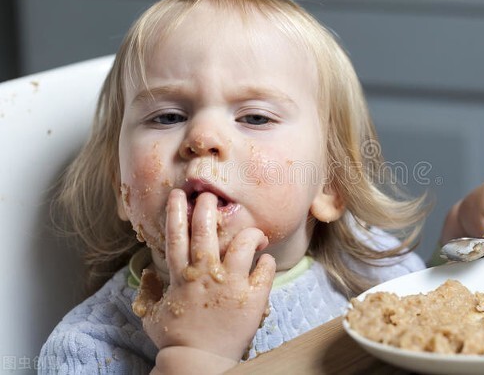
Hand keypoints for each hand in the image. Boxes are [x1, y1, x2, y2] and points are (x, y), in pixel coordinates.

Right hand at [136, 189, 275, 366]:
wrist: (198, 362)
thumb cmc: (175, 340)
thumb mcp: (152, 315)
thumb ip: (148, 293)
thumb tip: (147, 274)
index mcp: (181, 276)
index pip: (176, 236)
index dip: (176, 212)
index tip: (178, 195)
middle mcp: (206, 274)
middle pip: (206, 231)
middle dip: (207, 208)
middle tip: (211, 196)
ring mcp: (231, 284)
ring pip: (243, 244)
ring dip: (250, 233)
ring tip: (254, 234)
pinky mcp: (252, 297)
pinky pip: (265, 269)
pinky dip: (266, 262)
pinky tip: (265, 260)